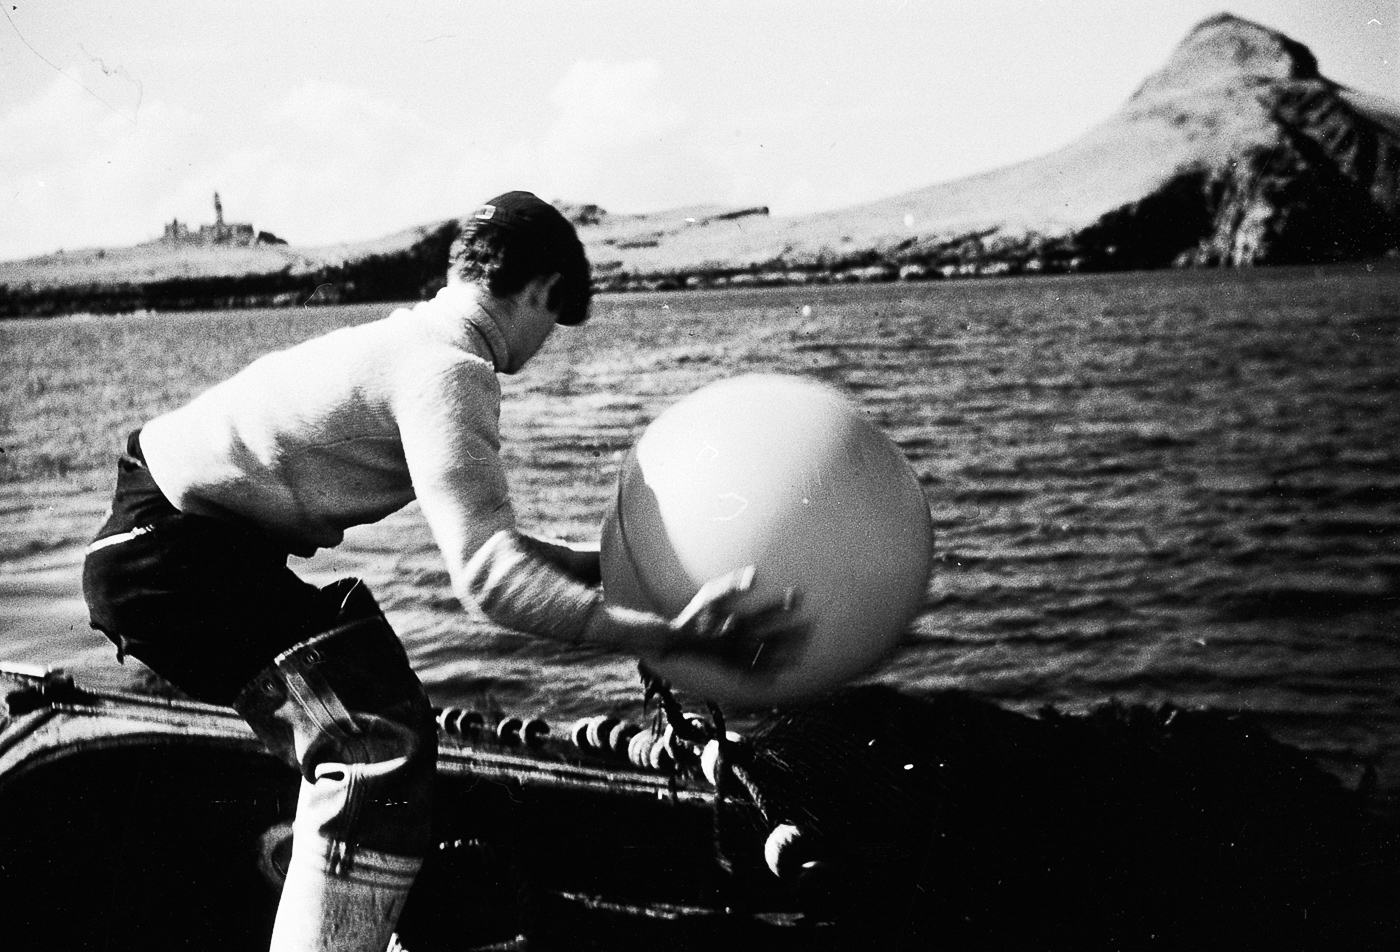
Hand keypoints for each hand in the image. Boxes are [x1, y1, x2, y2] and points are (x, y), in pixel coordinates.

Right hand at [665, 566, 807, 675]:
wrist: (675, 642)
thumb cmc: (695, 615)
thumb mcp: (709, 594)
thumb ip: (731, 584)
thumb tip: (754, 574)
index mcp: (734, 621)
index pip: (764, 612)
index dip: (782, 604)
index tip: (797, 595)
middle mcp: (737, 641)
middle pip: (772, 637)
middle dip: (792, 631)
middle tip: (812, 625)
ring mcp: (735, 657)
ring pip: (767, 658)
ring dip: (786, 653)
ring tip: (804, 649)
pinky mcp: (729, 669)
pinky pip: (753, 676)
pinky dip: (767, 675)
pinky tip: (781, 674)